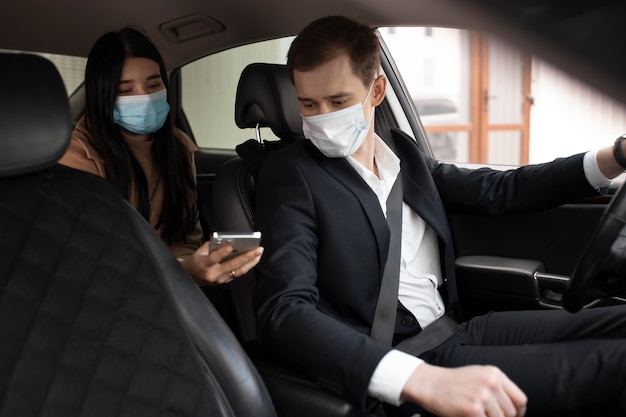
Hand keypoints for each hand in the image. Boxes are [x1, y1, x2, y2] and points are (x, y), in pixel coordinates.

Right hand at [180, 241, 263, 284]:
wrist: (191, 276)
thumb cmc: (197, 261)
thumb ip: (212, 245)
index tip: (231, 246)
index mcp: (204, 265)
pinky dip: (247, 266)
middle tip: (257, 249)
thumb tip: (227, 240)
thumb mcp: (200, 251)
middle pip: (232, 265)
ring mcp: (220, 280)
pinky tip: (253, 259)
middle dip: (247, 257)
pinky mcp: (225, 282)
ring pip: (238, 271)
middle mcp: (213, 274)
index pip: (214, 258)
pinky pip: (238, 274)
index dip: (222, 252)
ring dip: (251, 262)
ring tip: (258, 253)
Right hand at [402, 363, 526, 416]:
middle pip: (511, 412)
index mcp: (495, 374)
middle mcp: (491, 383)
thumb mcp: (478, 375)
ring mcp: (483, 397)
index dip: (518, 413)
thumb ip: (497, 387)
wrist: (430, 384)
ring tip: (477, 414)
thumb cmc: (452, 382)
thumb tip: (514, 408)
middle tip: (488, 416)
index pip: (520, 399)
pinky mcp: (473, 410)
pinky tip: (470, 415)